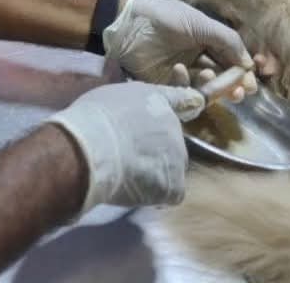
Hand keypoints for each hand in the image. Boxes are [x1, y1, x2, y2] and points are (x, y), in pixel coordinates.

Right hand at [48, 81, 203, 211]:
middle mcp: (174, 126)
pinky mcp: (175, 184)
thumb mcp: (111, 96)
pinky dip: (154, 194)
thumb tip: (133, 112)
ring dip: (154, 172)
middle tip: (128, 155)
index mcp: (158, 100)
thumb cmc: (95, 118)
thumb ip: (131, 104)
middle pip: (171, 141)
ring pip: (171, 168)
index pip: (182, 99)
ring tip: (126, 174)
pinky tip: (134, 190)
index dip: (187, 102)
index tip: (196, 102)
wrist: (94, 147)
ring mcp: (177, 156)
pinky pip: (169, 193)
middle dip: (154, 149)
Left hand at [104, 0, 256, 98]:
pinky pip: (183, 92)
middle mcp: (197, 58)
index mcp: (207, 41)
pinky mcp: (166, 85)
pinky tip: (182, 70)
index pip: (230, 60)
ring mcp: (182, 73)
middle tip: (241, 92)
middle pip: (221, 77)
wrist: (130, 22)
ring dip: (214, 87)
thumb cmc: (165, 17)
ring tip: (212, 78)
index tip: (250, 81)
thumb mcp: (199, 23)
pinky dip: (186, 84)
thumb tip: (248, 63)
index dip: (241, 71)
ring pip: (205, 87)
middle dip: (232, 85)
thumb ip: (226, 40)